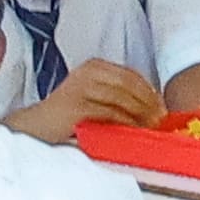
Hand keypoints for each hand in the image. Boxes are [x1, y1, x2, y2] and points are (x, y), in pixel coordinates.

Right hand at [40, 58, 160, 137]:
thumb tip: (154, 110)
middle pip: (129, 84)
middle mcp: (88, 72)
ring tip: (150, 128)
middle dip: (149, 103)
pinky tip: (133, 132)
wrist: (37, 129)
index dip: (150, 91)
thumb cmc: (68, 118)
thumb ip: (118, 99)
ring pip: (122, 97)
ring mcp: (81, 87)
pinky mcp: (77, 106)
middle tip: (160, 120)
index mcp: (94, 67)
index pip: (131, 75)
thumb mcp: (95, 99)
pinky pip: (110, 113)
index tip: (163, 108)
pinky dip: (126, 123)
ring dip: (141, 114)